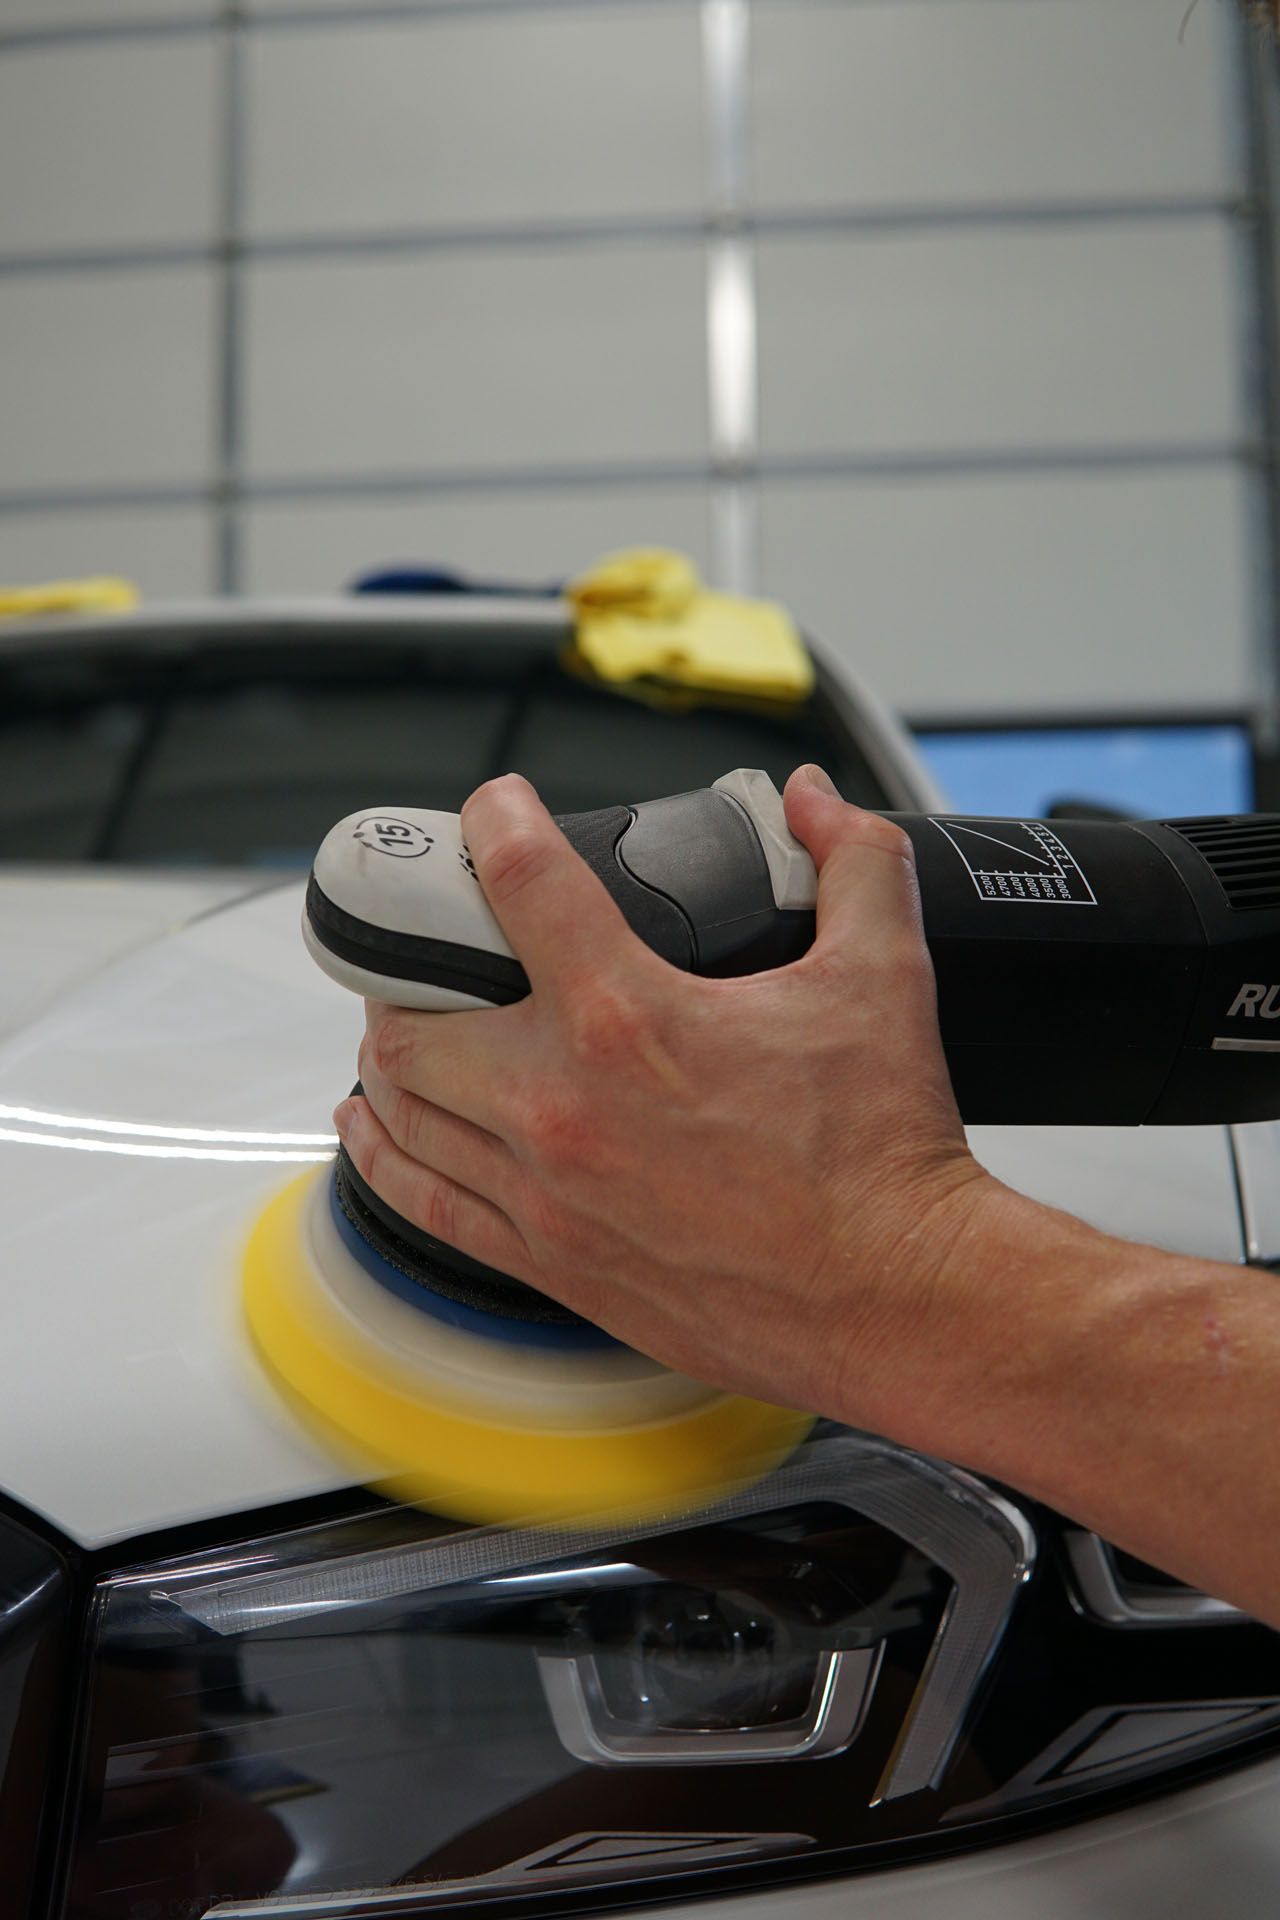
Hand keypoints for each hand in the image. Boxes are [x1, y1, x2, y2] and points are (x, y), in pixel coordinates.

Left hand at [334, 766, 997, 1435]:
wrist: (895, 1296)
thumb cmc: (882, 1155)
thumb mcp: (883, 976)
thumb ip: (851, 862)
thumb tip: (815, 800)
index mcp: (629, 1017)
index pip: (521, 881)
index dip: (495, 819)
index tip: (494, 809)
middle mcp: (562, 1105)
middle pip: (410, 1016)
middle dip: (410, 969)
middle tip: (436, 950)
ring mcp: (544, 1193)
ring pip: (401, 1108)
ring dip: (389, 1058)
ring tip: (404, 1029)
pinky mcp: (550, 1263)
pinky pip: (422, 1202)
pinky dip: (385, 1155)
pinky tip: (377, 1128)